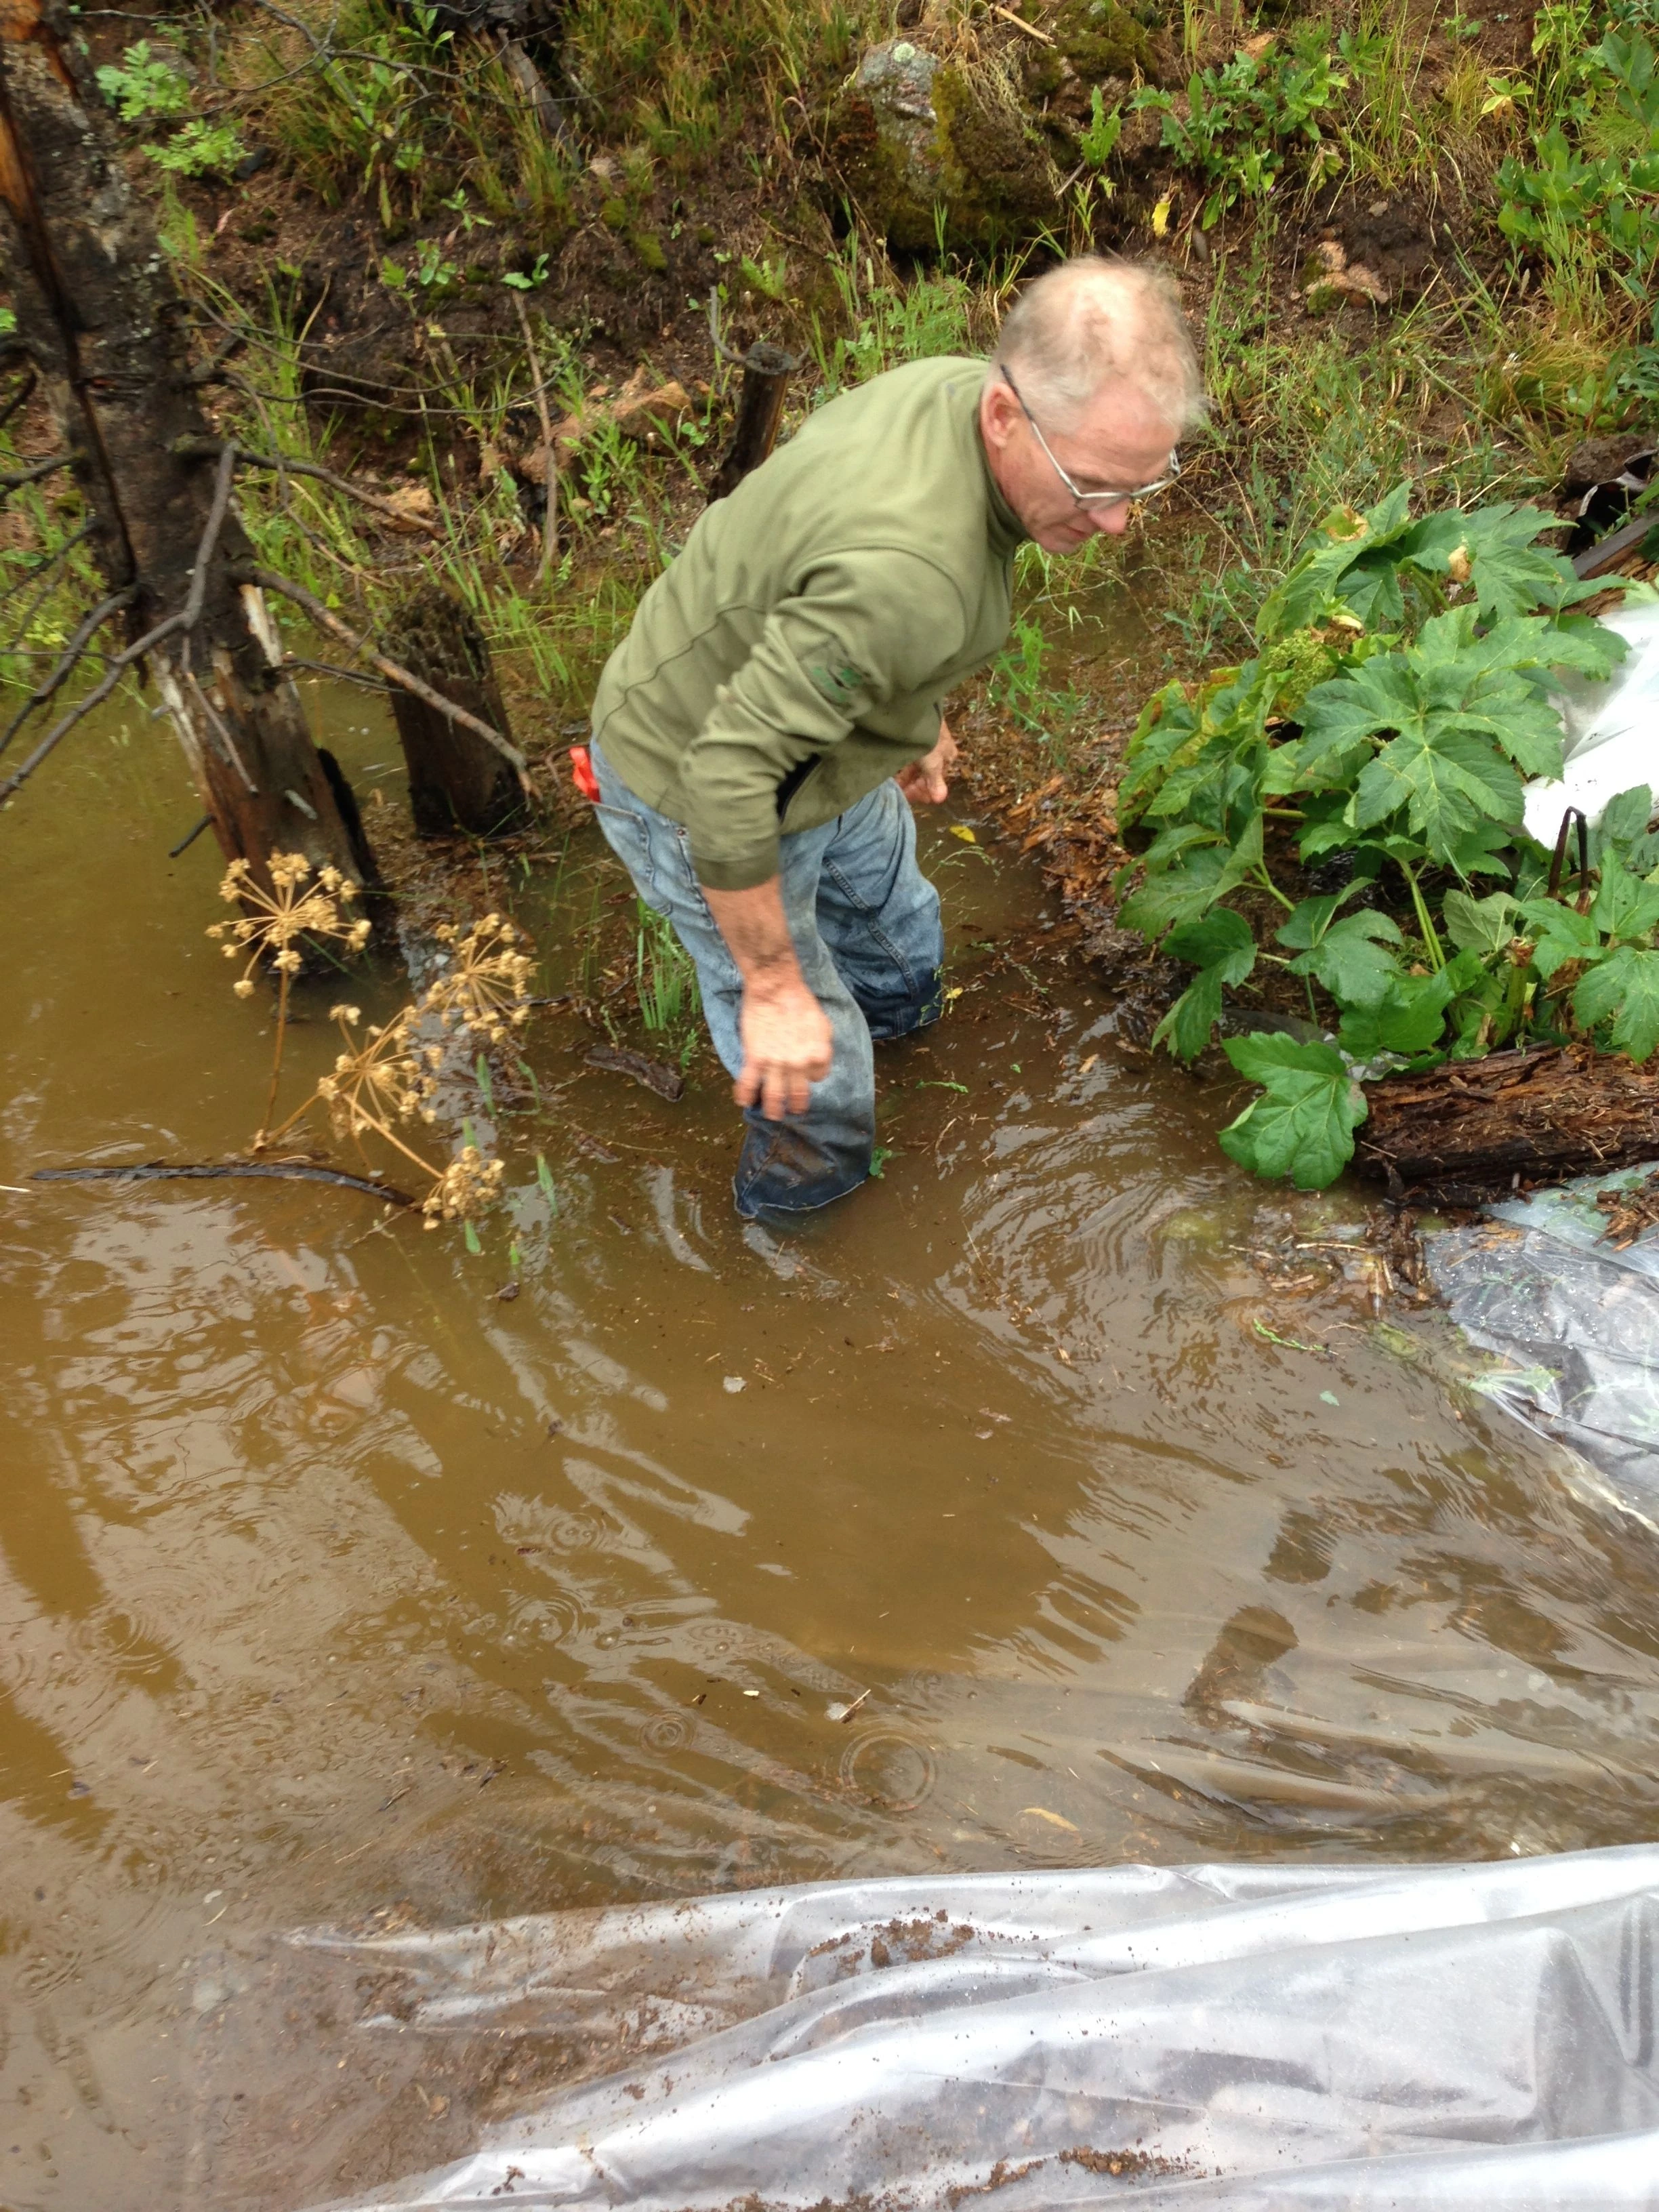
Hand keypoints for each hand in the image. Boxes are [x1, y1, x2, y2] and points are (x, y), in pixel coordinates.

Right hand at [735, 978, 832, 1118]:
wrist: (775, 987)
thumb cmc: (800, 1000)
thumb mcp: (823, 1023)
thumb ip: (822, 1045)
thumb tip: (818, 1060)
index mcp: (819, 1056)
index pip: (818, 1077)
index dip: (811, 1075)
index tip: (804, 1073)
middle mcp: (800, 1065)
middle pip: (799, 1095)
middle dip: (796, 1106)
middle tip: (793, 1111)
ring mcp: (776, 1064)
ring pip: (774, 1097)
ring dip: (773, 1110)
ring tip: (772, 1115)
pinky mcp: (755, 1059)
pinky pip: (748, 1084)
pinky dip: (745, 1096)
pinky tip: (743, 1101)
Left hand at [896, 720, 958, 805]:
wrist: (918, 714)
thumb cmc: (930, 742)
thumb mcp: (933, 765)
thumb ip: (935, 782)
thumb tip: (940, 799)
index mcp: (948, 756)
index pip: (937, 779)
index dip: (924, 791)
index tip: (909, 798)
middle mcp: (939, 749)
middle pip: (925, 772)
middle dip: (912, 785)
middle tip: (898, 793)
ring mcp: (926, 742)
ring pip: (915, 765)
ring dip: (905, 777)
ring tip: (892, 784)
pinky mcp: (913, 736)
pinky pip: (907, 755)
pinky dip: (900, 765)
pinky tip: (891, 771)